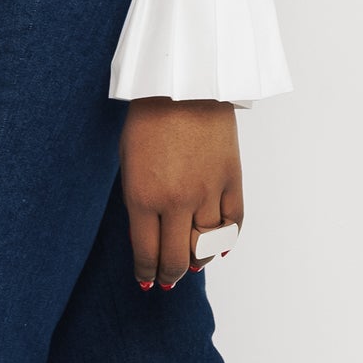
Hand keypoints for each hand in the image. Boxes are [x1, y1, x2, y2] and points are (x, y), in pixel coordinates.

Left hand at [120, 97, 241, 288]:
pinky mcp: (232, 179)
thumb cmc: (147, 118)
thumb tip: (149, 236)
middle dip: (169, 275)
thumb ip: (137, 201)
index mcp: (142, 197)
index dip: (146, 273)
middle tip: (167, 279)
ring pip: (207, 246)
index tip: (146, 280)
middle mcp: (176, 201)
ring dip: (198, 261)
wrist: (184, 82)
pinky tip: (219, 248)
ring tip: (192, 263)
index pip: (146, 254)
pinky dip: (227, 241)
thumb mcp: (128, 162)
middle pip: (176, 258)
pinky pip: (234, 223)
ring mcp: (207, 191)